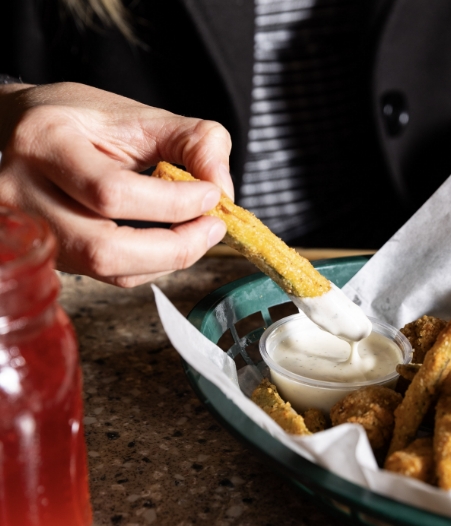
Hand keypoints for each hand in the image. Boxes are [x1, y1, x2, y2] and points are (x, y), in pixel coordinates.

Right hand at [0, 82, 233, 286]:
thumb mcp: (136, 115)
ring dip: (167, 260)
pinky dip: (151, 264)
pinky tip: (169, 243)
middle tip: (212, 228)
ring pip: (107, 270)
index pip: (112, 192)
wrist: (19, 134)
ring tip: (197, 234)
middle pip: (104, 249)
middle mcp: (24, 193)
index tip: (213, 195)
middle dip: (175, 247)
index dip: (173, 202)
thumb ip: (192, 140)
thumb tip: (222, 187)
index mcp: (44, 143)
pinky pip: (109, 276)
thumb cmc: (79, 123)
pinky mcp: (52, 254)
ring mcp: (32, 231)